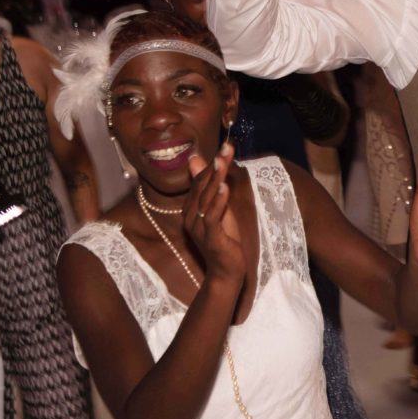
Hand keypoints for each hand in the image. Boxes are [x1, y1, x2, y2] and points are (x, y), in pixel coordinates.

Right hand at [183, 143, 244, 284]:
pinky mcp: (211, 238)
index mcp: (191, 208)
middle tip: (227, 148)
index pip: (201, 181)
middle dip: (216, 165)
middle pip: (203, 186)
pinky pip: (212, 216)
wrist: (226, 272)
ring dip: (215, 179)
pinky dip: (219, 201)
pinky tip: (225, 188)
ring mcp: (199, 227)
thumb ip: (210, 186)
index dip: (213, 163)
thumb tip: (196, 160)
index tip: (226, 146)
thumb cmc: (224, 239)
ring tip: (222, 162)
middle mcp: (191, 216)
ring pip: (206, 198)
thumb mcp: (218, 209)